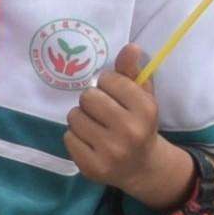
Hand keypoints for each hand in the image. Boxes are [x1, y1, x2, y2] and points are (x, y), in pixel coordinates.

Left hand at [65, 61, 191, 207]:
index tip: (115, 95)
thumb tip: (130, 47)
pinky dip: (75, 136)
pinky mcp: (92, 167)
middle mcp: (130, 131)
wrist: (141, 166)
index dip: (108, 84)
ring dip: (81, 118)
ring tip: (95, 126)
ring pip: (74, 116)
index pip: (109, 80)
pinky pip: (68, 137)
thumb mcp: (141, 97)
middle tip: (102, 112)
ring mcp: (110, 152)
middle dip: (92, 101)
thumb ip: (132, 71)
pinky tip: (90, 142)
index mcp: (145, 110)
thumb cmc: (139, 124)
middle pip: (88, 97)